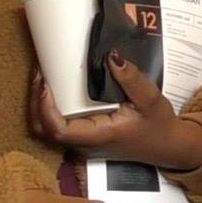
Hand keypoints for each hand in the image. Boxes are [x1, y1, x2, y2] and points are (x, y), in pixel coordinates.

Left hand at [28, 56, 201, 169]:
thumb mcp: (151, 100)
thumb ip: (132, 79)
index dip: (45, 108)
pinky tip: (51, 90)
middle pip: (44, 131)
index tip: (45, 83)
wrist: (166, 146)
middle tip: (39, 73)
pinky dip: (46, 110)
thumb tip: (111, 56)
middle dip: (35, 103)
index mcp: (99, 136)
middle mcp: (85, 145)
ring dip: (37, 106)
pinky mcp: (83, 140)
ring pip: (45, 131)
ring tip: (41, 78)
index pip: (59, 130)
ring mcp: (81, 145)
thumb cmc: (158, 125)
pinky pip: (55, 128)